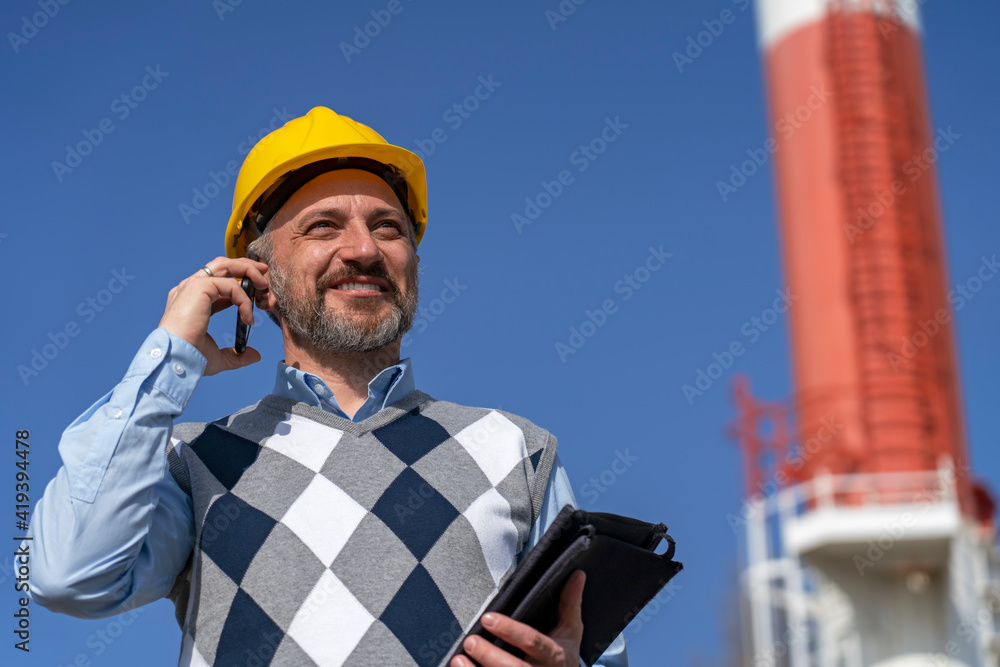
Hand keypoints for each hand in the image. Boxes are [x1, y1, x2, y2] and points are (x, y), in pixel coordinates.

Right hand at [158, 257, 269, 375]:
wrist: (176, 359)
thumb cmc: (190, 358)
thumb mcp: (217, 357)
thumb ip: (236, 355)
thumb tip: (254, 355)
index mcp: (190, 300)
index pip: (216, 282)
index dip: (238, 285)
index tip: (255, 293)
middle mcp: (189, 288)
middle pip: (220, 265)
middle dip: (244, 266)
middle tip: (263, 273)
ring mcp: (192, 285)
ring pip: (225, 265)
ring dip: (247, 270)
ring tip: (263, 284)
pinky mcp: (199, 287)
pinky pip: (231, 285)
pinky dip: (244, 300)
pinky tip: (248, 318)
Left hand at [451, 570, 585, 666]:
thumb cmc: (564, 658)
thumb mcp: (571, 633)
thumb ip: (570, 604)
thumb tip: (577, 574)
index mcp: (554, 655)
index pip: (531, 641)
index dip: (510, 630)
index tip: (488, 618)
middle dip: (489, 655)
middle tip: (470, 641)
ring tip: (458, 659)